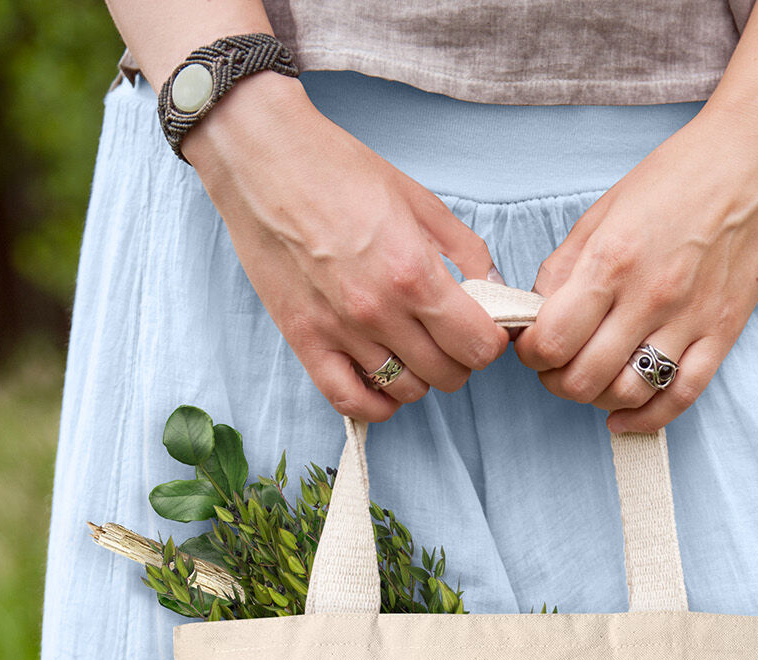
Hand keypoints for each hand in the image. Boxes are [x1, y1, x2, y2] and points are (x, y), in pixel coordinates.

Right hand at [184, 71, 508, 421]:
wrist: (261, 158)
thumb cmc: (338, 170)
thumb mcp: (418, 200)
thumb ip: (465, 250)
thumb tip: (496, 288)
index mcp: (414, 273)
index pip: (477, 345)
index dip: (490, 341)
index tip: (485, 329)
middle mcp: (379, 311)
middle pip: (447, 374)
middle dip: (460, 359)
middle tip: (451, 335)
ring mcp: (339, 332)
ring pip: (405, 390)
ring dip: (421, 377)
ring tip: (414, 349)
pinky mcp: (304, 341)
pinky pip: (350, 402)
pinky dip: (376, 404)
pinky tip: (384, 383)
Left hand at [513, 99, 757, 433]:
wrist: (756, 157)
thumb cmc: (676, 177)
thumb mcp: (603, 210)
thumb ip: (565, 267)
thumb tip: (537, 313)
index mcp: (612, 260)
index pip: (552, 339)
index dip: (531, 353)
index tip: (532, 345)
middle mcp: (649, 296)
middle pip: (583, 378)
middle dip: (556, 380)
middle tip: (555, 367)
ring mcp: (689, 319)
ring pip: (627, 394)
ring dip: (596, 399)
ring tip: (591, 380)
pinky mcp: (722, 332)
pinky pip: (681, 395)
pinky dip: (646, 419)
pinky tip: (623, 417)